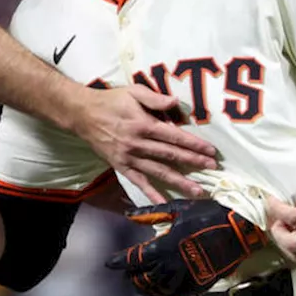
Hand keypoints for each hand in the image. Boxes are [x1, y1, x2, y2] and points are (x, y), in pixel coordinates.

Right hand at [74, 84, 217, 200]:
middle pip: (171, 155)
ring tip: (198, 191)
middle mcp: (138, 144)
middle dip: (193, 162)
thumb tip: (175, 102)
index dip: (194, 144)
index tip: (210, 151)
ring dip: (180, 182)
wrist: (82, 114)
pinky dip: (151, 193)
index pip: (174, 137)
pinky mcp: (121, 166)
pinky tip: (165, 203)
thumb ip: (154, 98)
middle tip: (212, 169)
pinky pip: (139, 182)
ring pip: (159, 171)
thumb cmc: (110, 101)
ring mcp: (129, 157)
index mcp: (144, 125)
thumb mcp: (132, 92)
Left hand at [105, 199, 266, 295]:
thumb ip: (150, 213)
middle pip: (143, 280)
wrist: (237, 228)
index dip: (119, 262)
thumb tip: (128, 212)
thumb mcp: (176, 209)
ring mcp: (186, 276)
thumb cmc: (206, 214)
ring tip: (144, 285)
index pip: (133, 259)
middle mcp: (172, 265)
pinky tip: (165, 292)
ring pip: (159, 291)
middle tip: (129, 275)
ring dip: (148, 289)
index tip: (109, 263)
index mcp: (163, 245)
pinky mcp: (199, 283)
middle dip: (133, 278)